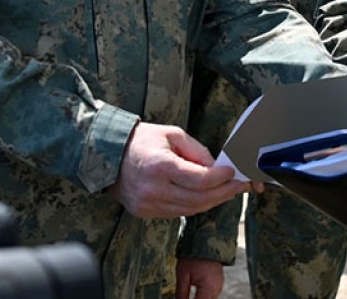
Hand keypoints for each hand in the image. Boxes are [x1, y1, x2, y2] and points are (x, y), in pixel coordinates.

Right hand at [109, 122, 247, 218]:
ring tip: (227, 191)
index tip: (234, 172)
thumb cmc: (142, 140)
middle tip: (239, 185)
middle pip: (199, 199)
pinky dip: (195, 205)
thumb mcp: (173, 134)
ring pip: (190, 210)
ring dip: (213, 201)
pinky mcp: (145, 212)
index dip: (221, 178)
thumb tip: (217, 167)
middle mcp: (153, 189)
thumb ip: (197, 151)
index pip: (200, 180)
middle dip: (224, 192)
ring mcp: (148, 204)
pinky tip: (207, 196)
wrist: (107, 155)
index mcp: (161, 166)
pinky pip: (178, 213)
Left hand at [175, 256, 223, 298]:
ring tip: (191, 295)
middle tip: (185, 296)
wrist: (205, 242)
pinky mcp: (220, 282)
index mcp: (208, 287)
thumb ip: (181, 295)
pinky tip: (198, 294)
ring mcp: (219, 285)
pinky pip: (212, 294)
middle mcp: (216, 288)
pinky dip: (204, 296)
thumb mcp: (182, 276)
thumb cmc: (193, 257)